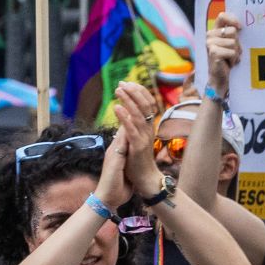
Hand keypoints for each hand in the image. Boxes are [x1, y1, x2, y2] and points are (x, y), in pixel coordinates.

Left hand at [111, 83, 161, 202]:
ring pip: (138, 115)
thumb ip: (131, 128)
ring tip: (118, 90)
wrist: (144, 181)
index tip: (127, 83)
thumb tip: (126, 116)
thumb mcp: (134, 141)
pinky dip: (124, 117)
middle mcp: (148, 131)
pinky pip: (131, 130)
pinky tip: (116, 107)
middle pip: (145, 106)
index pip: (147, 105)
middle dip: (133, 93)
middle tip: (122, 83)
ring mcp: (144, 139)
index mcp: (148, 128)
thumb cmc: (137, 162)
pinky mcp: (138, 147)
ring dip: (128, 101)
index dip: (138, 93)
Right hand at [208, 13, 241, 92]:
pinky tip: (229, 64)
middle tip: (233, 53)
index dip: (232, 20)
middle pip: (233, 32)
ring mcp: (210, 43)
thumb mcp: (233, 45)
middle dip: (238, 44)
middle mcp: (210, 35)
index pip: (222, 16)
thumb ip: (234, 34)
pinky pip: (232, 52)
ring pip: (234, 43)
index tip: (240, 28)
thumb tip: (242, 26)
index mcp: (215, 31)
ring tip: (231, 59)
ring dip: (236, 53)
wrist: (221, 78)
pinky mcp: (213, 52)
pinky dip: (234, 59)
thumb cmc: (229, 60)